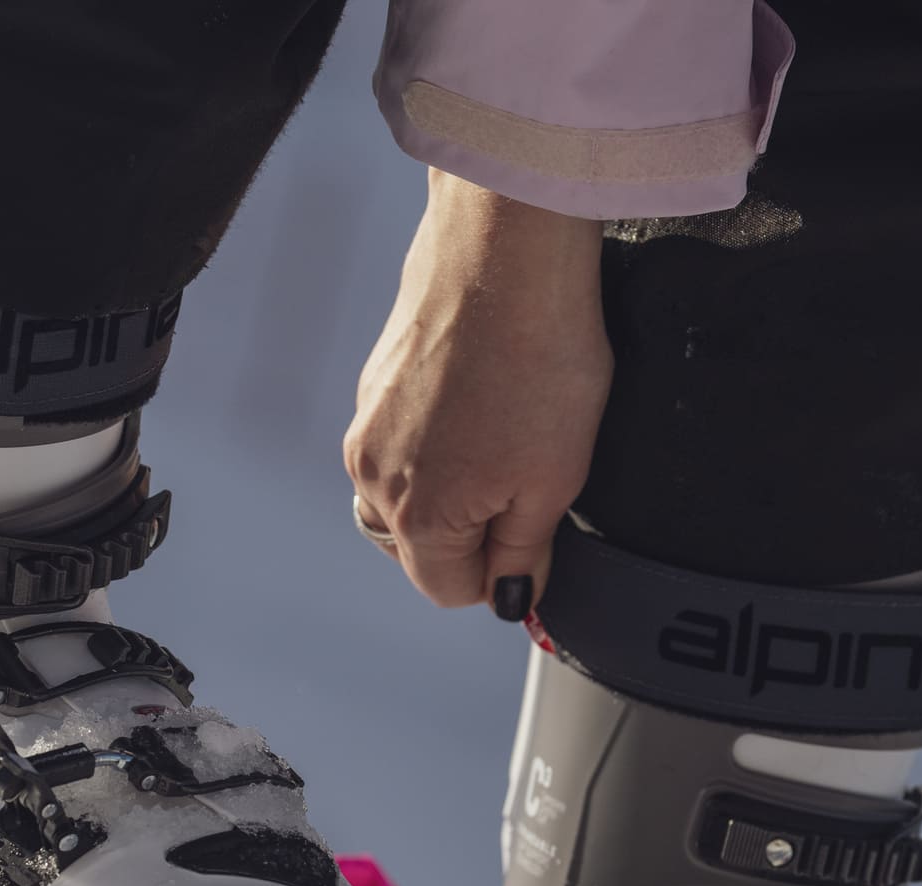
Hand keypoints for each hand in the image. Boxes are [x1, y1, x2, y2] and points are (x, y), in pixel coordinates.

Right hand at [345, 172, 611, 609]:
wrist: (505, 250)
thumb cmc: (538, 361)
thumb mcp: (554, 479)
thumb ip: (525, 552)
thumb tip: (511, 599)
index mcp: (418, 517)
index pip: (450, 590)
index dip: (502, 576)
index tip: (538, 536)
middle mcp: (374, 478)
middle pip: (415, 549)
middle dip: (467, 539)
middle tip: (526, 489)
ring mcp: (367, 426)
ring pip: (401, 497)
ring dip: (445, 495)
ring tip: (500, 451)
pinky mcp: (375, 382)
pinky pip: (399, 443)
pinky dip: (434, 445)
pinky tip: (481, 406)